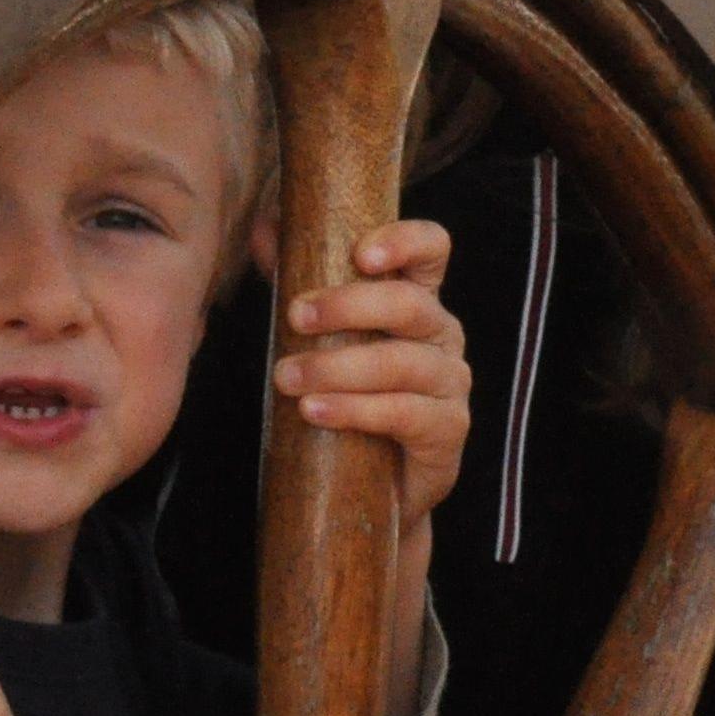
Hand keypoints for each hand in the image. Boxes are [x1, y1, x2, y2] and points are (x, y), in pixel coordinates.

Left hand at [278, 218, 467, 525]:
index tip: (360, 254)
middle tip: (294, 317)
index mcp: (417, 299)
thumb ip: (297, 277)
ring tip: (287, 378)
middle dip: (349, 306)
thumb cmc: (345, 393)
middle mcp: (442, 335)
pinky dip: (356, 410)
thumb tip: (264, 229)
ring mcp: (450, 384)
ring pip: (402, 363)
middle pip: (410, 304)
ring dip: (338, 367)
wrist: (370, 486)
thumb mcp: (320, 334)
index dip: (405, 242)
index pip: (432, 250)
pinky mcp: (448, 432)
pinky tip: (316, 411)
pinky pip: (406, 414)